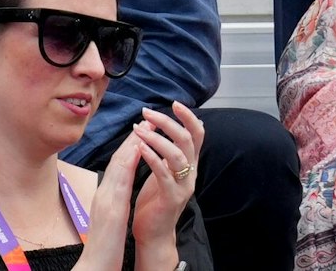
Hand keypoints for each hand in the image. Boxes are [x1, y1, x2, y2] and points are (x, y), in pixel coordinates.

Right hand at [84, 138, 141, 270]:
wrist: (95, 266)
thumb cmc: (104, 247)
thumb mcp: (110, 220)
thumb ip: (113, 204)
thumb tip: (118, 193)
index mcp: (105, 197)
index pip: (117, 168)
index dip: (129, 148)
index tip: (141, 132)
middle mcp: (104, 194)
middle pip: (117, 161)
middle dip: (132, 139)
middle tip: (145, 120)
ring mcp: (106, 199)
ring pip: (118, 165)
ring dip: (131, 144)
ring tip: (144, 127)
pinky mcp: (111, 208)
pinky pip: (120, 181)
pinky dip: (128, 163)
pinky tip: (137, 150)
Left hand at [126, 104, 204, 253]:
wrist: (154, 232)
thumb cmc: (155, 199)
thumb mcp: (164, 170)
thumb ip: (169, 151)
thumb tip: (170, 125)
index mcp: (189, 164)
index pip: (197, 135)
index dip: (189, 117)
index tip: (174, 103)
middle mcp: (191, 173)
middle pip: (187, 140)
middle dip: (167, 122)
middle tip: (147, 112)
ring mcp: (184, 186)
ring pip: (177, 155)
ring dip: (156, 138)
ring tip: (138, 129)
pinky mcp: (172, 198)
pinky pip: (164, 174)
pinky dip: (152, 158)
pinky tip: (140, 148)